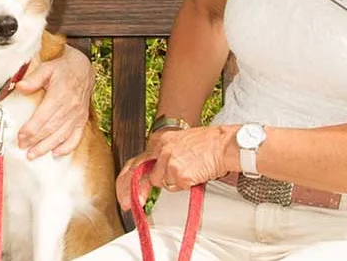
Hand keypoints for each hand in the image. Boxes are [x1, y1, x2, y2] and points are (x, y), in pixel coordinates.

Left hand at [15, 45, 94, 158]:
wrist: (83, 68)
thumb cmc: (64, 68)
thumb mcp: (47, 67)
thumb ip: (33, 78)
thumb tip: (19, 86)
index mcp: (60, 94)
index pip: (43, 117)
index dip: (31, 129)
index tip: (20, 136)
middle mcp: (70, 107)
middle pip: (51, 128)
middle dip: (35, 140)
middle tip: (22, 147)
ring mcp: (78, 115)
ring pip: (61, 135)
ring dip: (46, 147)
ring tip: (33, 155)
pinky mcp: (82, 119)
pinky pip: (76, 137)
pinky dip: (67, 147)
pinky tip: (56, 154)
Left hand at [115, 125, 236, 209]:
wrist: (224, 144)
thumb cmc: (208, 143)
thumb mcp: (179, 142)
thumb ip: (164, 155)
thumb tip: (153, 174)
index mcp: (159, 140)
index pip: (136, 162)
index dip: (126, 179)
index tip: (122, 193)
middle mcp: (160, 150)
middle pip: (140, 175)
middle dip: (133, 191)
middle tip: (126, 204)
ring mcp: (168, 162)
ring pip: (162, 182)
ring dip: (174, 182)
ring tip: (190, 171)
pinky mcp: (178, 174)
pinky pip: (176, 187)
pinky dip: (186, 185)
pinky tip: (195, 174)